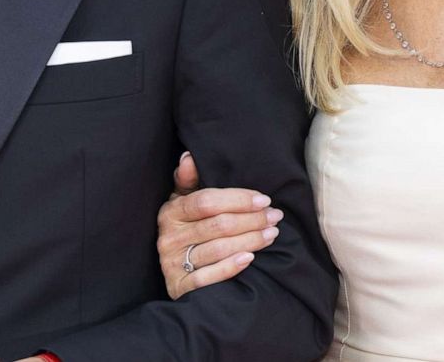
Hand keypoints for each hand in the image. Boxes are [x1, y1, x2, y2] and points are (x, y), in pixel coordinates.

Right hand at [156, 153, 280, 299]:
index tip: (264, 200)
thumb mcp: (184, 201)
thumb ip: (188, 179)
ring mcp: (172, 263)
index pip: (206, 202)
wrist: (175, 271)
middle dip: (251, 220)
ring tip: (271, 234)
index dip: (238, 200)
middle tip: (275, 217)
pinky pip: (208, 278)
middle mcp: (169, 237)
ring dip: (250, 240)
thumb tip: (189, 157)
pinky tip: (250, 257)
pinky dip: (231, 267)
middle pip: (217, 225)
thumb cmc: (187, 228)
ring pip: (218, 249)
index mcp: (171, 212)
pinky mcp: (179, 286)